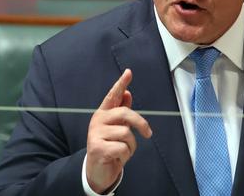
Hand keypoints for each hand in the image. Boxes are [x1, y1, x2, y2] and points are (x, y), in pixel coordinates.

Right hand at [85, 69, 152, 192]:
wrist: (97, 171)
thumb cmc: (109, 147)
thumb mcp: (116, 129)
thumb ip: (121, 112)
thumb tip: (127, 94)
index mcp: (103, 114)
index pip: (113, 96)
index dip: (121, 84)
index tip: (128, 72)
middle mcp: (97, 121)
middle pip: (125, 113)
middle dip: (140, 123)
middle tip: (148, 133)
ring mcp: (95, 134)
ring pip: (126, 134)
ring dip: (130, 146)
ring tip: (122, 151)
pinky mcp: (97, 148)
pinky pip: (123, 148)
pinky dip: (125, 155)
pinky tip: (117, 157)